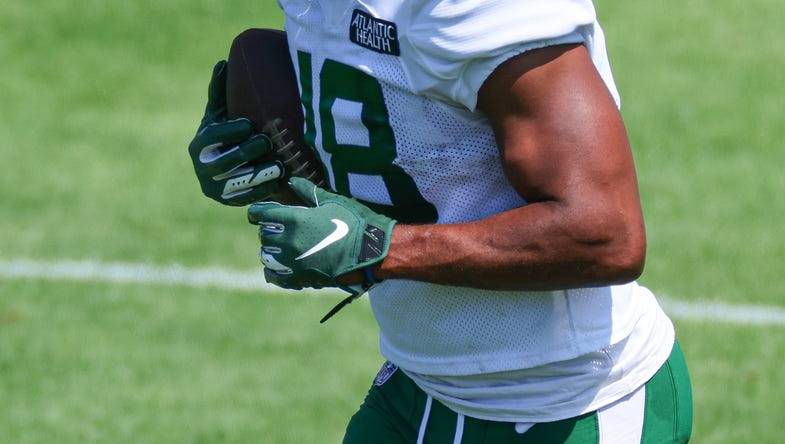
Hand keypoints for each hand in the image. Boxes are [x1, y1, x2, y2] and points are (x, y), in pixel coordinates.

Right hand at [188, 61, 282, 205]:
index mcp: (199, 145)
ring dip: (259, 174)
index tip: (249, 124)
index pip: (211, 137)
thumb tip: (223, 63)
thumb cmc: (226, 135)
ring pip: (237, 183)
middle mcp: (203, 168)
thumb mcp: (220, 116)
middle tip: (266, 141)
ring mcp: (215, 187)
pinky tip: (279, 182)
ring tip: (279, 166)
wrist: (225, 169)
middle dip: (246, 152)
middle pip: (225, 162)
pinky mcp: (229, 202)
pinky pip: (247, 199)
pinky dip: (263, 191)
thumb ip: (220, 93)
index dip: (229, 131)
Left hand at [247, 178, 395, 292]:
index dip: (257, 212)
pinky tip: (280, 267)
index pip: (262, 214)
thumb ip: (308, 192)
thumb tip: (292, 181)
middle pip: (264, 235)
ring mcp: (293, 262)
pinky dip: (274, 272)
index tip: (258, 213)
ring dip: (271, 250)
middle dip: (268, 230)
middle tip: (277, 228)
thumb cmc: (355, 223)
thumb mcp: (332, 202)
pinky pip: (276, 277)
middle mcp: (289, 240)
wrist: (371, 253)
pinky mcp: (301, 278)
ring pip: (267, 256)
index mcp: (295, 219)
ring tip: (281, 248)